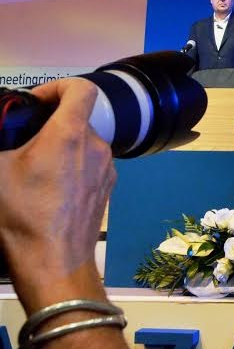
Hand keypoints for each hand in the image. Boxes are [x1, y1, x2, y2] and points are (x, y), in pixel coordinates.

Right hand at [0, 79, 116, 311]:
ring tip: (33, 167)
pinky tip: (50, 187)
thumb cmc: (23, 215)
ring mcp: (107, 167)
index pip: (81, 88)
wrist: (55, 262)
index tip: (36, 101)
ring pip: (84, 143)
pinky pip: (90, 164)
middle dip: (51, 123)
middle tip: (24, 139)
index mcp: (70, 133)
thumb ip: (1, 142)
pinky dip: (72, 165)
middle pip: (78, 118)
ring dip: (61, 146)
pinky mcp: (108, 187)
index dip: (58, 86)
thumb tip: (5, 138)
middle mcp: (96, 145)